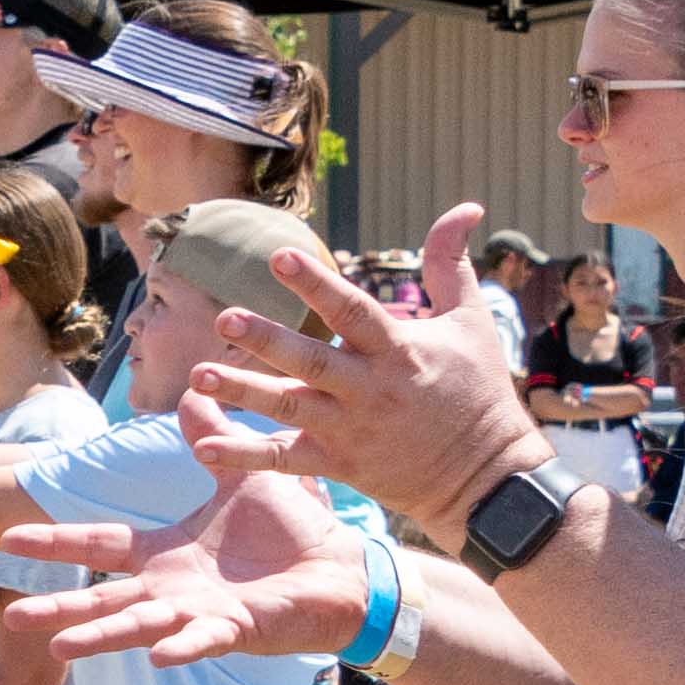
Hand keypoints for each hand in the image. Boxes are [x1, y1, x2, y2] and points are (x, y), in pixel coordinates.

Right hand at [0, 452, 374, 667]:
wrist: (342, 569)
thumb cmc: (291, 530)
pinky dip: (182, 648)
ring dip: (101, 636)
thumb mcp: (242, 477)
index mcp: (166, 553)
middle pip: (105, 598)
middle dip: (60, 608)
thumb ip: (212, 440)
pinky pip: (204, 640)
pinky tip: (157, 658)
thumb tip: (194, 391)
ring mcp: (200, 612)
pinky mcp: (237, 629)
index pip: (101, 546)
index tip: (8, 538)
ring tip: (62, 647)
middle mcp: (172, 588)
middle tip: (14, 618)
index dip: (56, 541)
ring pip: (140, 626)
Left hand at [179, 207, 555, 536]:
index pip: (352, 311)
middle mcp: (370, 389)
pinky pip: (285, 460)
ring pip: (289, 408)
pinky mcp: (341, 465)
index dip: (316, 284)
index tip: (278, 256)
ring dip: (243, 392)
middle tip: (225, 319)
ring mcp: (352, 430)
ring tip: (198, 376)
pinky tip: (203, 446)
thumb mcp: (471, 321)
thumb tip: (466, 206)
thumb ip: (450, 263)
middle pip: (311, 361)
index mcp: (399, 350)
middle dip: (267, 340)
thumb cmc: (477, 389)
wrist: (487, 478)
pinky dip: (244, 455)